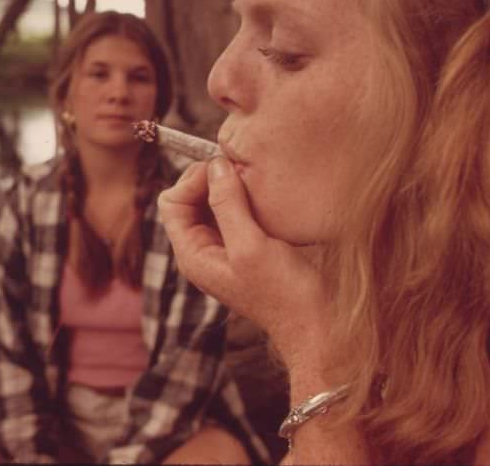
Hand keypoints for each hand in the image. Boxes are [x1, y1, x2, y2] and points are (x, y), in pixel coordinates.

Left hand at [158, 158, 329, 363]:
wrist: (317, 323)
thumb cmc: (283, 293)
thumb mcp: (251, 247)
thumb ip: (228, 205)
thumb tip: (216, 165)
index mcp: (193, 255)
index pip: (172, 202)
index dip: (193, 181)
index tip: (224, 168)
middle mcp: (206, 251)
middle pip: (191, 200)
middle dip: (210, 179)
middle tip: (240, 166)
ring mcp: (228, 249)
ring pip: (215, 203)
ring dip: (231, 185)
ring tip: (254, 175)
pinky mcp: (252, 246)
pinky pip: (238, 211)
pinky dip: (247, 196)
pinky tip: (267, 191)